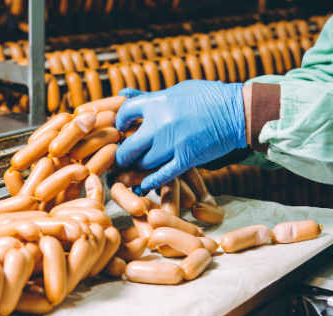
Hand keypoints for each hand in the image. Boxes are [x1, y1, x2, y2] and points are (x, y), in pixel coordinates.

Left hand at [115, 80, 246, 190]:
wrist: (235, 112)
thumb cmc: (206, 98)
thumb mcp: (176, 91)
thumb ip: (148, 97)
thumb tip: (122, 94)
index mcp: (157, 102)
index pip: (125, 113)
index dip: (119, 122)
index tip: (121, 128)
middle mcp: (161, 124)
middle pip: (129, 146)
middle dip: (121, 154)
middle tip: (120, 157)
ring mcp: (173, 144)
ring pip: (143, 163)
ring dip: (136, 167)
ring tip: (134, 167)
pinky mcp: (186, 160)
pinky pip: (163, 175)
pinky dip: (151, 182)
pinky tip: (144, 185)